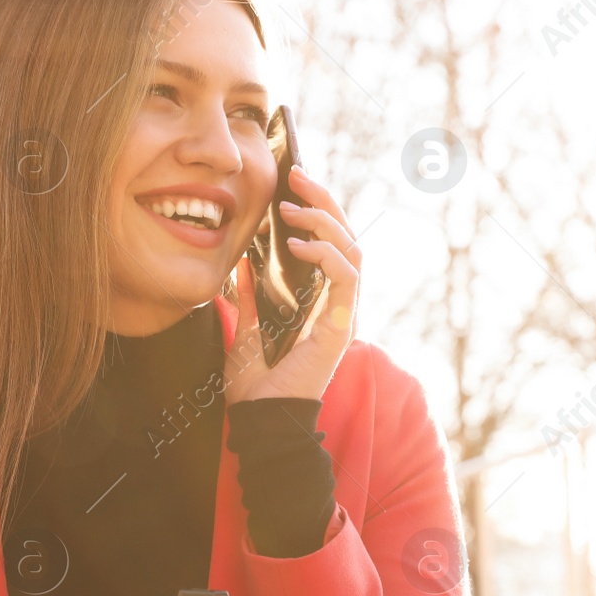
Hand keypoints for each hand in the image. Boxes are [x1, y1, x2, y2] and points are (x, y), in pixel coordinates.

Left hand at [225, 165, 361, 403]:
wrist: (260, 419)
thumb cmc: (256, 385)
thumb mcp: (247, 329)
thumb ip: (249, 297)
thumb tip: (242, 262)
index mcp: (319, 301)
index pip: (330, 243)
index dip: (317, 210)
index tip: (291, 184)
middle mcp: (338, 303)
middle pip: (346, 237)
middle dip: (324, 201)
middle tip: (297, 176)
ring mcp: (343, 313)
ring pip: (352, 249)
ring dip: (325, 221)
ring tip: (292, 208)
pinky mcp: (342, 324)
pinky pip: (347, 276)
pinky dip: (327, 254)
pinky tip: (299, 245)